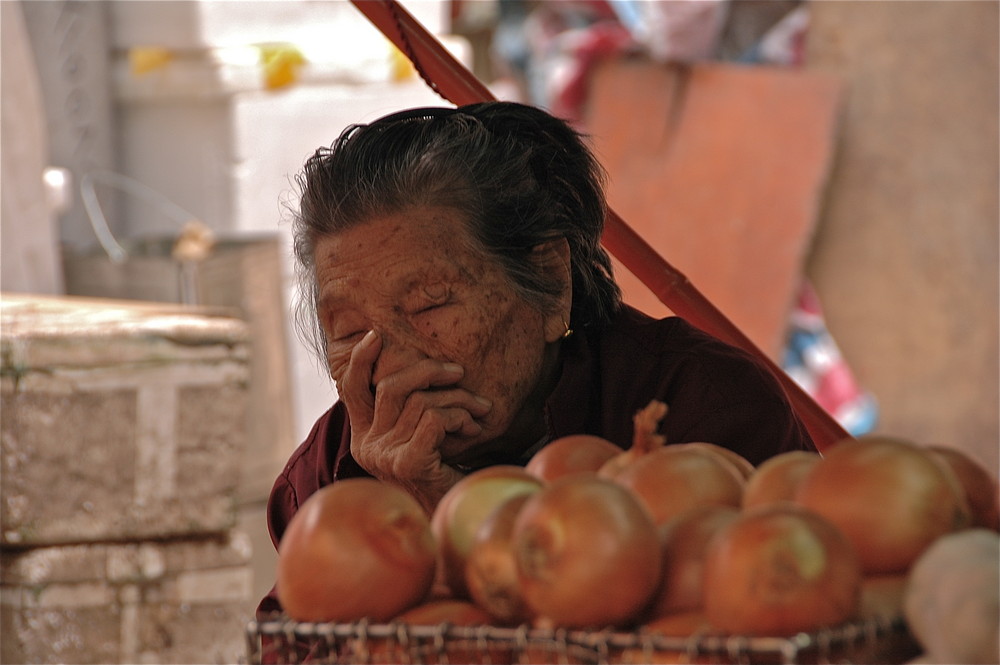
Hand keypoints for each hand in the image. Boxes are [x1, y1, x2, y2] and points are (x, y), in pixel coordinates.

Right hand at [337, 330, 492, 513]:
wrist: (451, 521)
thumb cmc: (441, 475)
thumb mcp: (418, 438)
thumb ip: (408, 411)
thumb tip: (421, 368)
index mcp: (364, 437)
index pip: (351, 389)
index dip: (361, 360)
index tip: (376, 336)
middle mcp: (367, 446)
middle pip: (392, 386)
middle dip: (429, 371)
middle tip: (457, 373)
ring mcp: (385, 457)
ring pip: (421, 401)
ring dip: (457, 400)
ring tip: (477, 412)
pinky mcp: (407, 463)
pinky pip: (434, 419)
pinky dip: (458, 417)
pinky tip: (472, 429)